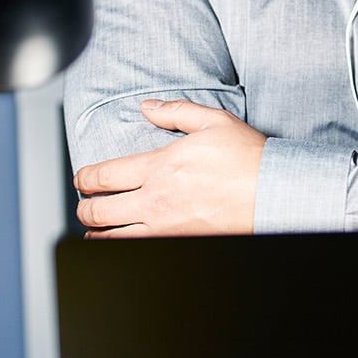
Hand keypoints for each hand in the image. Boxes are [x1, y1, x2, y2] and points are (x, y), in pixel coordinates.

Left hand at [73, 99, 265, 237]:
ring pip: (112, 238)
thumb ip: (174, 112)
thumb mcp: (213, 121)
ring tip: (95, 230)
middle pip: (99, 211)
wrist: (274, 193)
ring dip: (97, 234)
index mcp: (160, 167)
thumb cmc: (248, 158)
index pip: (104, 175)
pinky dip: (121, 248)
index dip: (84, 178)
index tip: (82, 179)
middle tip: (85, 206)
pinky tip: (120, 244)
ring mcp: (166, 228)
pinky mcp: (178, 244)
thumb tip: (146, 107)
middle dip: (84, 208)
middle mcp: (156, 200)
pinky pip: (136, 250)